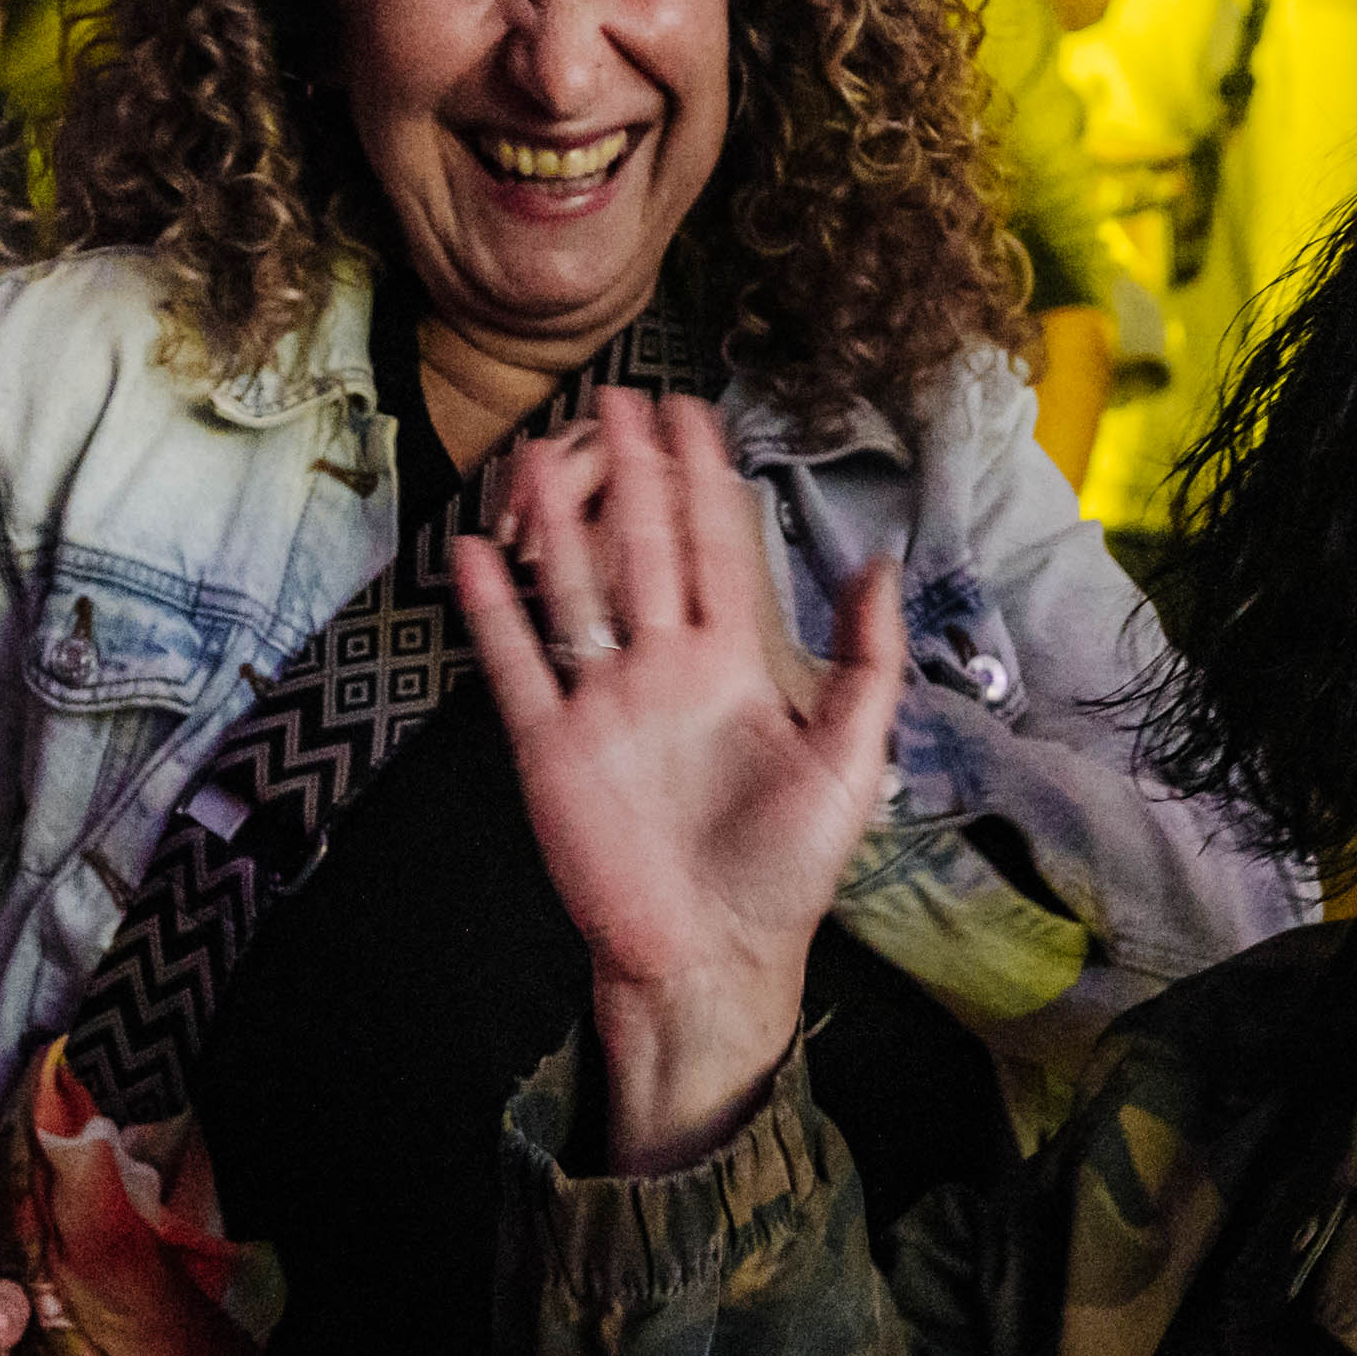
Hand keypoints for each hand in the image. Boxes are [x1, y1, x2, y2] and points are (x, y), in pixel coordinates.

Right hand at [448, 391, 906, 1176]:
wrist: (711, 957)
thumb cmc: (787, 871)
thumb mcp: (851, 762)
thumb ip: (865, 662)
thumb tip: (882, 562)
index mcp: (734, 667)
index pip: (715, 549)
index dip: (703, 479)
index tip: (692, 412)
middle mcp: (665, 670)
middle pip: (641, 550)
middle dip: (631, 474)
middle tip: (618, 398)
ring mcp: (604, 704)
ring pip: (574, 591)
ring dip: (556, 523)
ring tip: (541, 452)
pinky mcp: (552, 748)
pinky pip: (517, 665)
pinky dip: (493, 611)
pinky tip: (474, 552)